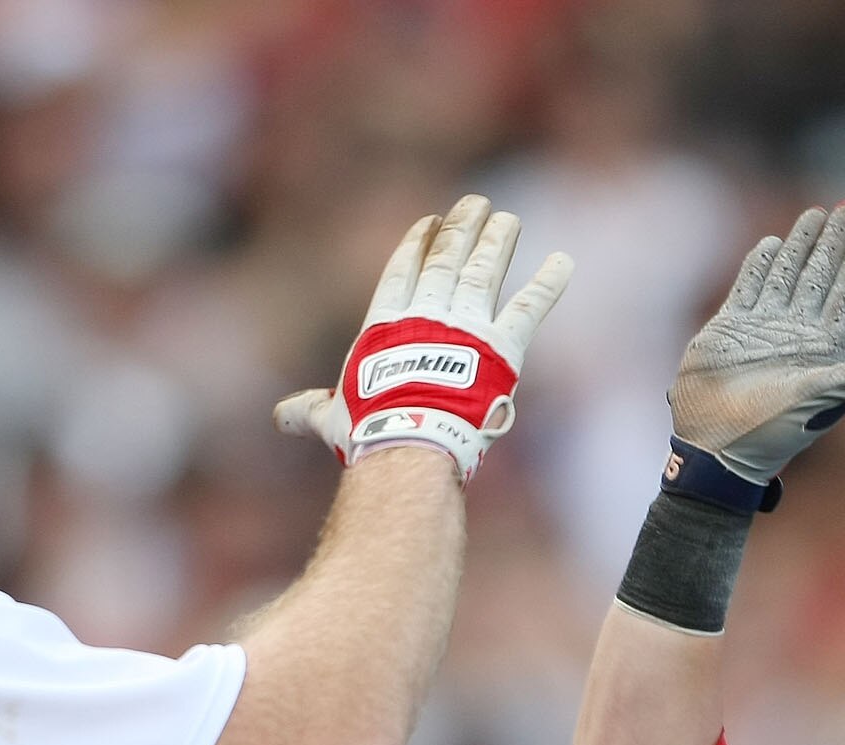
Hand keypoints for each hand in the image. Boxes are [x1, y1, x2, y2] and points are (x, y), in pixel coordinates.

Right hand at [275, 196, 572, 480]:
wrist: (410, 439)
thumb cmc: (367, 429)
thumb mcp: (332, 415)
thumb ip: (310, 409)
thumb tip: (279, 418)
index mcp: (386, 323)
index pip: (403, 271)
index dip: (416, 245)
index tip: (430, 223)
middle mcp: (427, 313)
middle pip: (447, 259)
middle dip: (462, 228)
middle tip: (476, 204)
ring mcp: (466, 325)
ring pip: (485, 271)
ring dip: (498, 242)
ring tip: (508, 218)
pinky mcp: (502, 345)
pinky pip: (530, 307)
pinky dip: (548, 284)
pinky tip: (564, 261)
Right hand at [669, 203, 844, 487]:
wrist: (715, 446)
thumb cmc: (770, 432)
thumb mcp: (818, 401)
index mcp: (823, 350)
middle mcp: (796, 334)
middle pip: (821, 277)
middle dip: (834, 243)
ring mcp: (763, 329)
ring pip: (787, 274)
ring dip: (802, 246)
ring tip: (816, 214)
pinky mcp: (729, 329)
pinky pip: (748, 286)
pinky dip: (760, 264)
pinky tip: (772, 244)